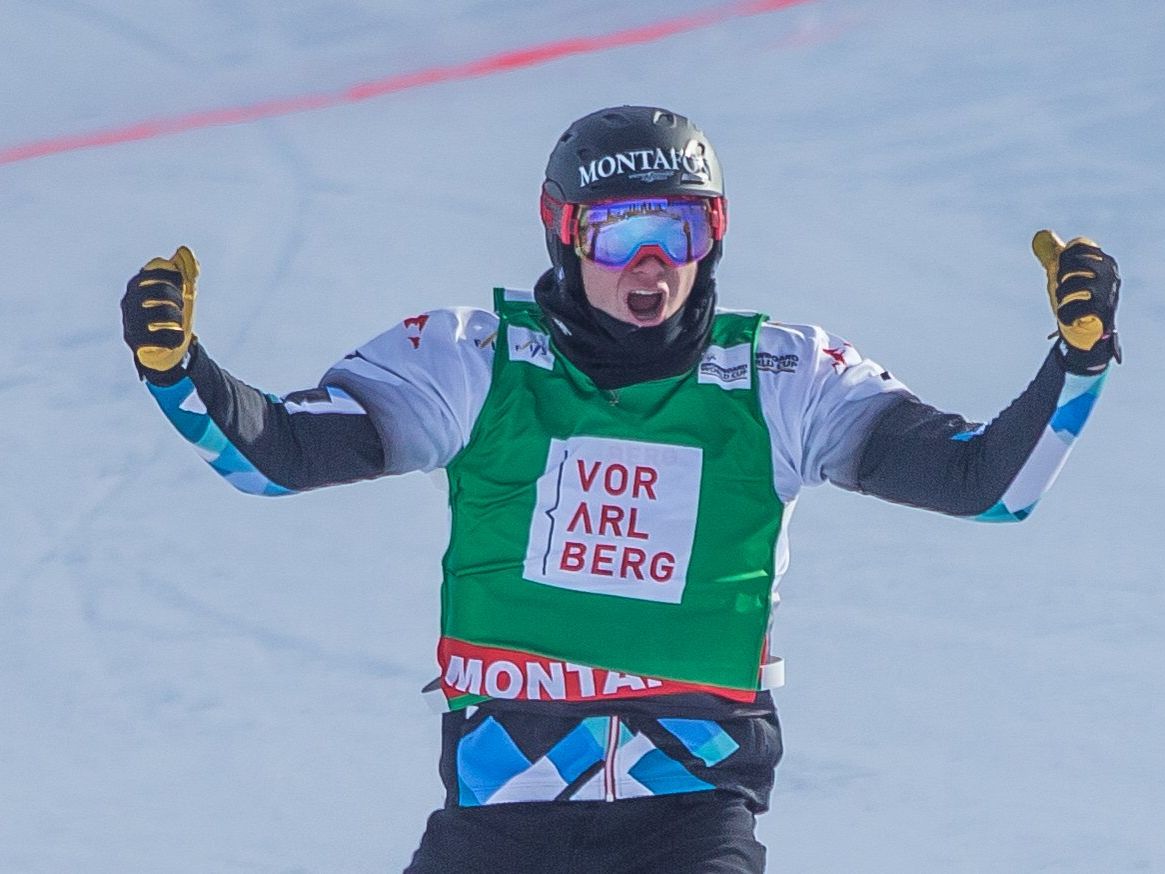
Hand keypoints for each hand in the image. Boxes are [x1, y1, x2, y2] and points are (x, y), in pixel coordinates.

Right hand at [121, 246, 198, 382]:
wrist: (166, 350)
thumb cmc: (173, 315)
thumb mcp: (184, 292)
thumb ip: (188, 270)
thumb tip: (184, 250)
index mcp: (139, 283)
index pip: (158, 267)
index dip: (176, 276)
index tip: (180, 285)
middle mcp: (130, 299)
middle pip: (161, 289)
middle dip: (178, 298)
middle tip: (180, 306)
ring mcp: (130, 320)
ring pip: (163, 312)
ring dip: (178, 319)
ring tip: (176, 323)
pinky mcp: (135, 342)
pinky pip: (162, 336)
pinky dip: (175, 337)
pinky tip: (174, 338)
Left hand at [1032, 230, 1120, 371]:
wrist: (1087, 332)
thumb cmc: (1075, 299)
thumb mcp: (1062, 275)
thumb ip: (1053, 256)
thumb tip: (1041, 234)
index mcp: (1101, 260)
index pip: (1079, 244)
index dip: (1063, 255)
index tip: (1060, 268)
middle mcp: (1108, 271)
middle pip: (1075, 260)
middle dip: (1061, 275)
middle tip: (1062, 287)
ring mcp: (1107, 290)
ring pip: (1074, 283)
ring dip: (1061, 295)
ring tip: (1065, 302)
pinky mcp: (1103, 310)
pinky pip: (1076, 306)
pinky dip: (1065, 312)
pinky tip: (1067, 316)